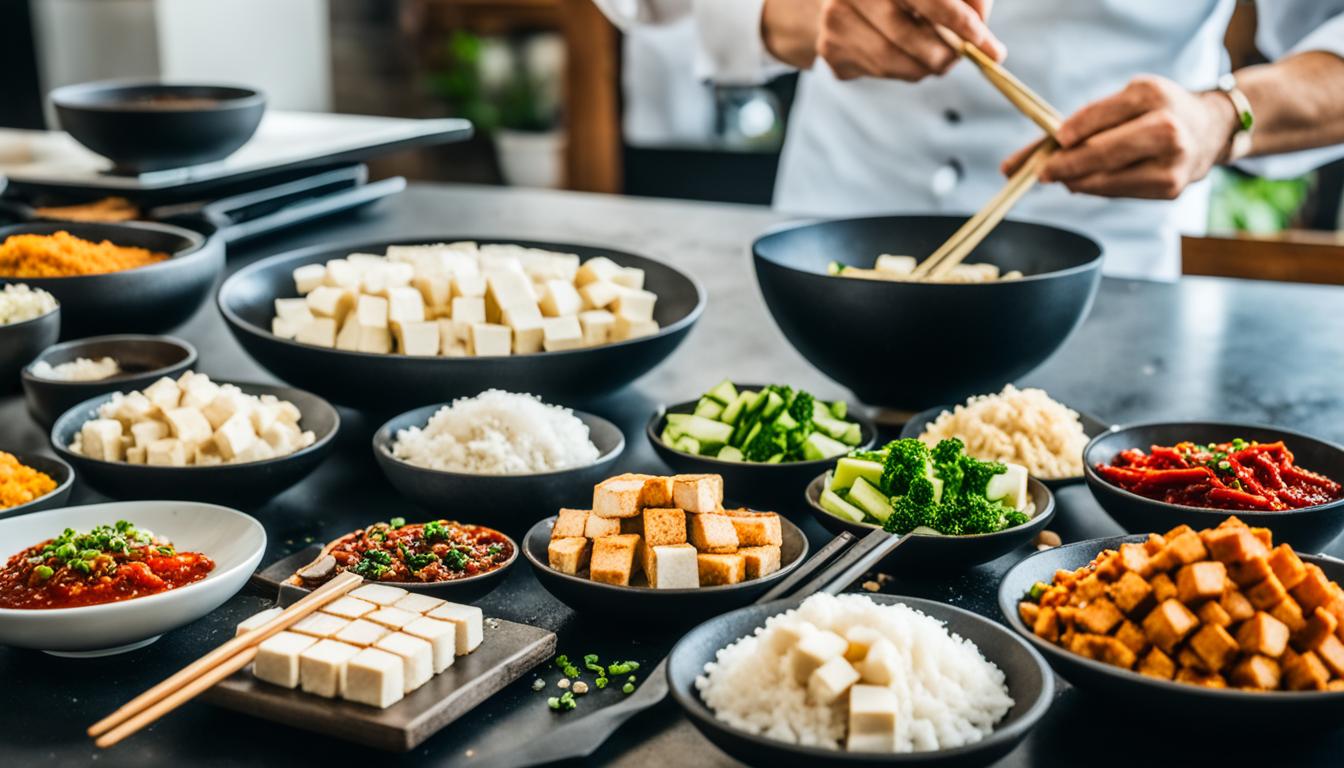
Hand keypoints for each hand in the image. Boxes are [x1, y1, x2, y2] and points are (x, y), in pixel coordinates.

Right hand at [762, 0, 1003, 81]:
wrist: (845, 2)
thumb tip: (984, 35)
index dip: (956, 19)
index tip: (982, 39)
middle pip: (906, 34)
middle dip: (943, 53)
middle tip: (961, 57)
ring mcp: (835, 22)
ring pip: (892, 60)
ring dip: (924, 66)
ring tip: (937, 59)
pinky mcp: (831, 51)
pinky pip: (878, 71)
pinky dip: (903, 70)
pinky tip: (907, 57)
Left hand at [1001, 75, 1237, 198]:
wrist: (1210, 131)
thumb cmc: (1158, 110)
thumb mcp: (1131, 97)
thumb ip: (1092, 117)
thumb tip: (1044, 148)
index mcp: (1152, 96)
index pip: (1102, 115)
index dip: (1074, 130)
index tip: (1054, 141)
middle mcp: (1167, 130)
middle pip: (1104, 153)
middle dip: (1066, 165)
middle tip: (1040, 173)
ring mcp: (1171, 164)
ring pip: (1108, 180)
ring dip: (1075, 181)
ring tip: (1057, 177)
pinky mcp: (1169, 190)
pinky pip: (1119, 192)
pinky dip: (1096, 188)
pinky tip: (1082, 182)